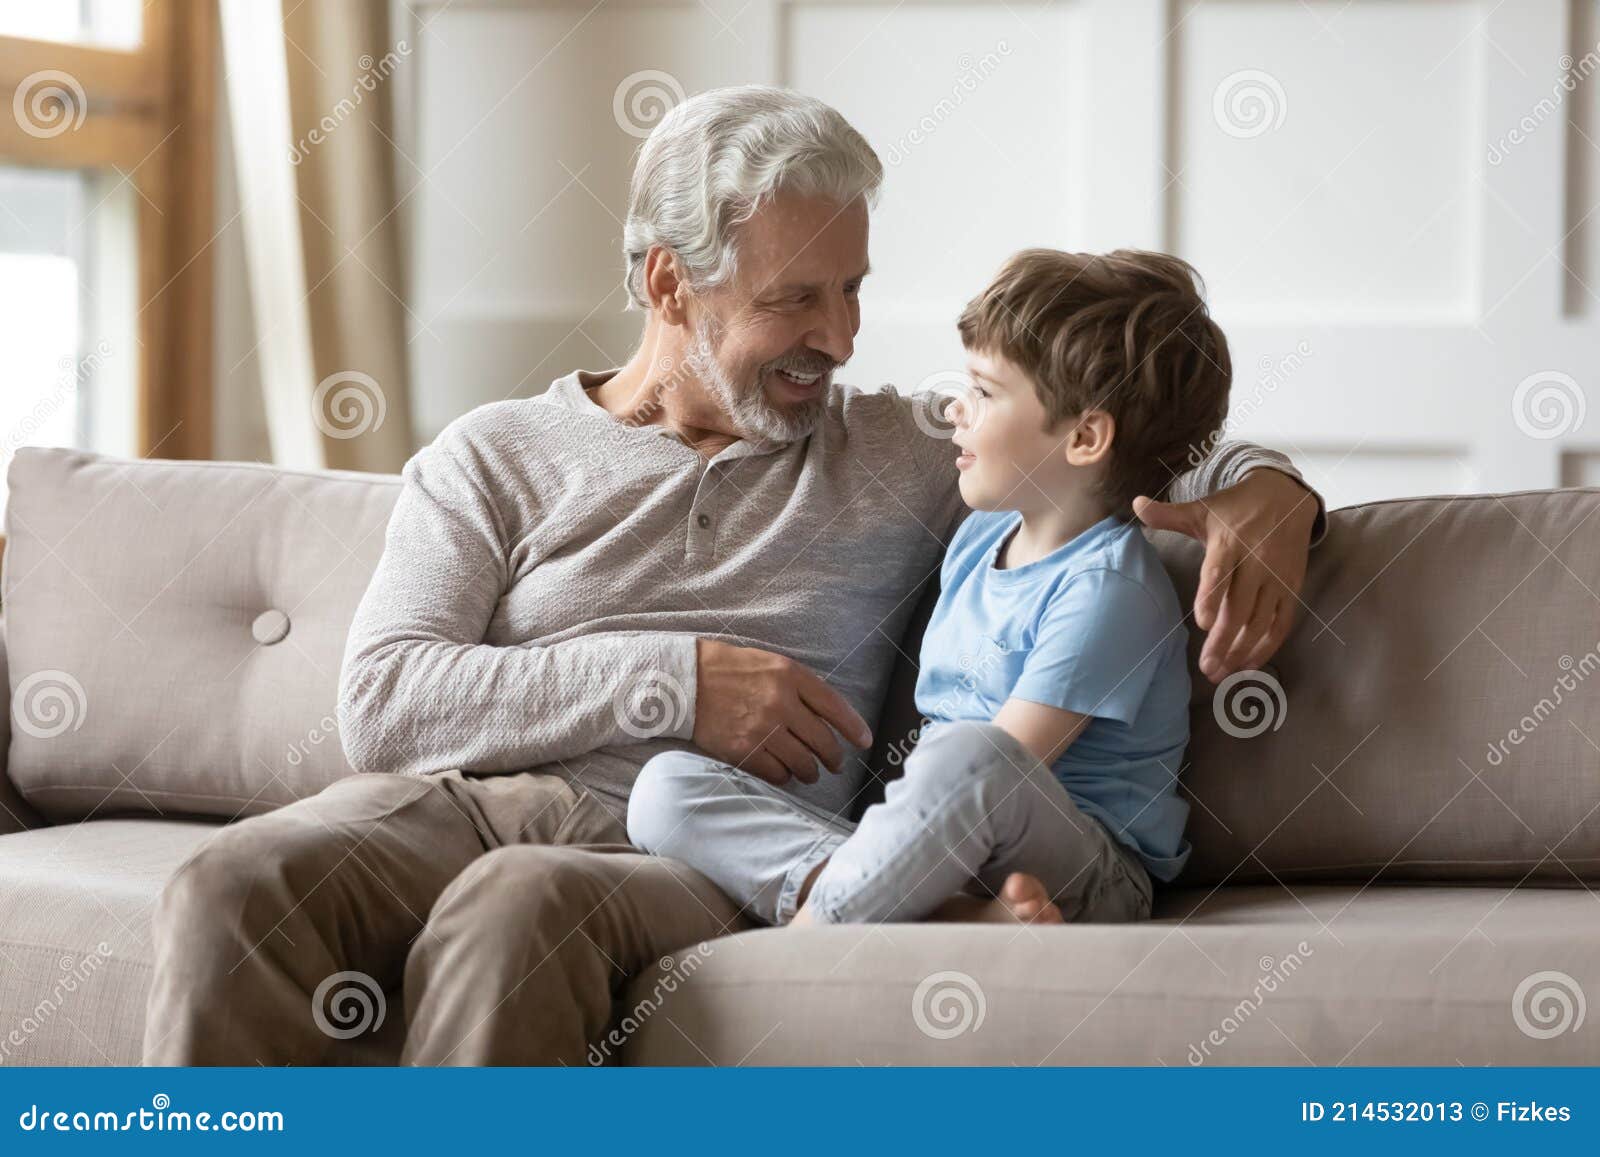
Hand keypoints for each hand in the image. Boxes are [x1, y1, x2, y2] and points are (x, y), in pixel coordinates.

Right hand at [692, 639, 872, 785]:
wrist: (686, 680)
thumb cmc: (731, 670)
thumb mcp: (772, 664)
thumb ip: (801, 687)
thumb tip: (829, 718)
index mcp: (791, 676)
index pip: (835, 707)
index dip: (854, 729)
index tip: (864, 742)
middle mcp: (781, 702)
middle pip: (823, 741)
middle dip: (834, 758)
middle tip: (835, 764)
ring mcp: (763, 728)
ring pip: (803, 763)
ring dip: (811, 772)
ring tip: (810, 772)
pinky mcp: (744, 750)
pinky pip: (778, 774)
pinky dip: (785, 777)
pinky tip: (784, 773)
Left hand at [1133, 469, 1318, 682]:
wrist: (1285, 497)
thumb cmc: (1234, 509)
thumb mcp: (1201, 509)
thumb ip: (1168, 515)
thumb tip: (1136, 505)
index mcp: (1230, 543)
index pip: (1220, 573)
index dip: (1212, 597)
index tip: (1201, 623)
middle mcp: (1257, 562)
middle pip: (1241, 607)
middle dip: (1224, 640)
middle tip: (1206, 667)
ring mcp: (1277, 578)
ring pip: (1262, 620)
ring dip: (1243, 649)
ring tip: (1222, 672)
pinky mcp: (1292, 589)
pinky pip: (1282, 623)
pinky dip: (1268, 646)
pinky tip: (1248, 665)